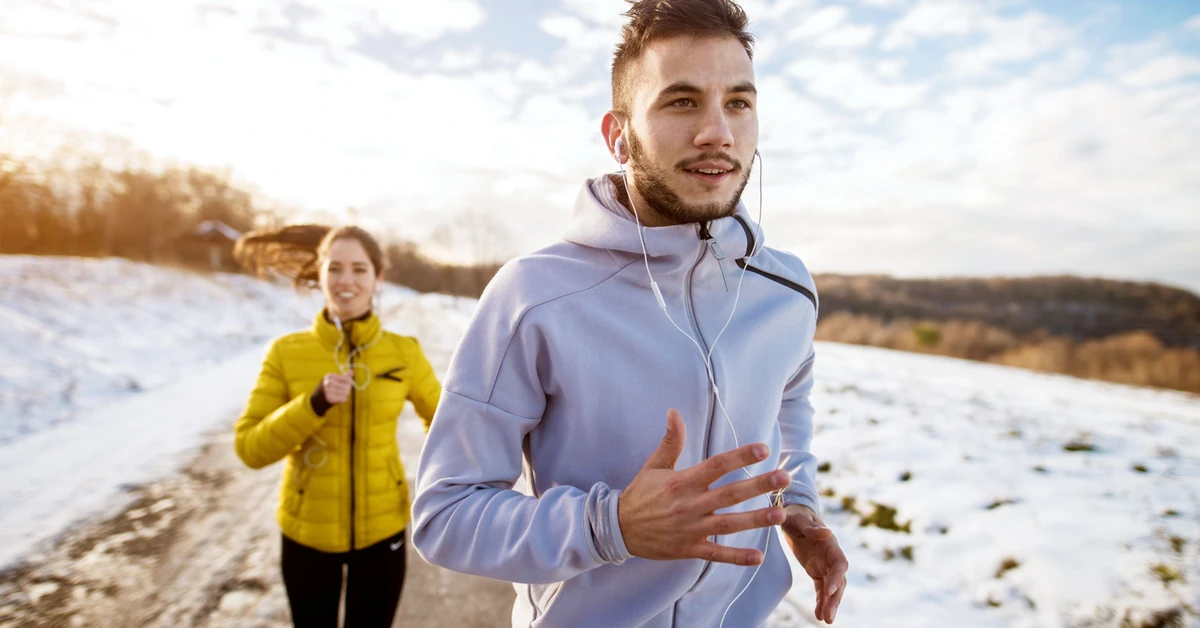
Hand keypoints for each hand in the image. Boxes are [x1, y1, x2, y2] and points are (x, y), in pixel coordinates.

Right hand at [320, 373, 353, 404]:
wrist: (316, 400)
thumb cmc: (327, 388)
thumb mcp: (334, 380)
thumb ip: (343, 376)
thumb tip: (351, 371)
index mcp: (330, 376)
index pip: (347, 379)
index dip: (348, 383)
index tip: (343, 385)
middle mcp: (328, 382)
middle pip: (347, 387)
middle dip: (346, 390)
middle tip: (340, 391)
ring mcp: (328, 391)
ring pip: (346, 393)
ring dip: (344, 395)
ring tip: (338, 395)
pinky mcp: (330, 399)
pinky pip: (344, 399)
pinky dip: (342, 399)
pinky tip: (337, 399)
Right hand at [617, 409, 787, 565]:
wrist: (618, 529)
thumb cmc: (640, 494)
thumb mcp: (654, 466)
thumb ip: (670, 441)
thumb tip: (674, 412)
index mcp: (681, 482)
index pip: (716, 466)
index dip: (740, 457)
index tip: (763, 449)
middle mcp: (689, 505)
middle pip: (729, 494)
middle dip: (758, 486)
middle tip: (783, 478)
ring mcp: (691, 529)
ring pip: (727, 524)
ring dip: (754, 520)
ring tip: (780, 514)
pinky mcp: (689, 549)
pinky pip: (715, 554)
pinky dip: (736, 557)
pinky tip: (757, 556)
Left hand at [781, 505, 847, 623]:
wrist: (792, 516)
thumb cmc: (795, 515)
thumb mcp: (800, 519)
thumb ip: (812, 528)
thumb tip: (827, 532)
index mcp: (830, 544)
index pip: (840, 563)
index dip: (837, 577)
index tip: (830, 591)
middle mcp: (831, 556)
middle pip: (838, 580)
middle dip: (835, 598)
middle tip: (829, 616)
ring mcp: (824, 565)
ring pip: (831, 588)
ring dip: (829, 604)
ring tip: (826, 620)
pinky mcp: (816, 570)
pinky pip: (820, 589)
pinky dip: (820, 601)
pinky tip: (818, 615)